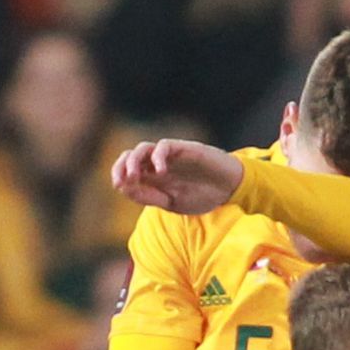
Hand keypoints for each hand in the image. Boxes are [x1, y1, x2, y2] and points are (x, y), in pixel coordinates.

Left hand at [110, 139, 245, 214]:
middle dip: (121, 166)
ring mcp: (170, 156)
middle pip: (131, 156)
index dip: (119, 176)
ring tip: (134, 175)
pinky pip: (164, 146)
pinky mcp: (184, 148)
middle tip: (120, 181)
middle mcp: (158, 164)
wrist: (230, 189)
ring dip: (134, 160)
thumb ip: (149, 196)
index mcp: (154, 178)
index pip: (127, 171)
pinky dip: (158, 157)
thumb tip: (124, 189)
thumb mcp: (171, 203)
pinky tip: (161, 171)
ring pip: (143, 149)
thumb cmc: (203, 195)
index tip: (119, 186)